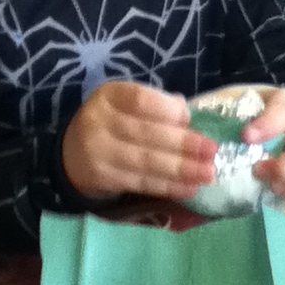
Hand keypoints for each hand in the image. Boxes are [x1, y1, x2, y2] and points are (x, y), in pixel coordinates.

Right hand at [62, 81, 217, 200]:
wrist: (71, 155)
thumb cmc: (112, 125)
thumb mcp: (127, 106)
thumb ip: (157, 107)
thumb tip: (189, 117)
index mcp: (111, 95)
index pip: (141, 100)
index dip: (169, 111)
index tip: (192, 120)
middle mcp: (99, 120)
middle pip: (147, 133)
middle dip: (184, 144)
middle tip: (213, 152)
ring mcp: (98, 150)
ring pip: (146, 161)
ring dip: (181, 170)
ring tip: (208, 174)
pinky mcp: (102, 177)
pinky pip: (140, 182)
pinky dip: (167, 186)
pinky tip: (188, 188)